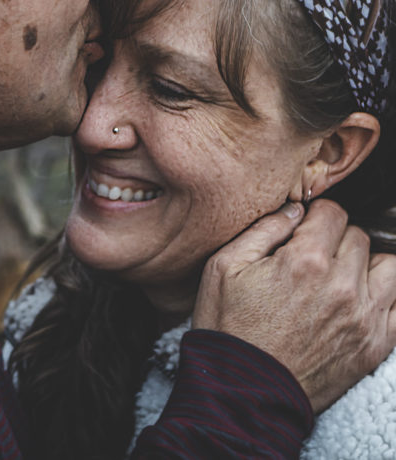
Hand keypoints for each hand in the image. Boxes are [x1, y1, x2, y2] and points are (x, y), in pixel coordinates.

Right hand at [192, 199, 395, 411]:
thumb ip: (262, 230)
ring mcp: (364, 317)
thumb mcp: (222, 268)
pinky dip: (385, 298)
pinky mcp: (375, 345)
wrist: (243, 391)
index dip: (314, 216)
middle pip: (359, 237)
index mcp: (304, 262)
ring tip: (341, 278)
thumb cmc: (228, 329)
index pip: (333, 213)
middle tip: (312, 258)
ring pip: (389, 267)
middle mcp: (342, 286)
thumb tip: (293, 210)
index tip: (303, 230)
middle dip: (336, 240)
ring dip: (367, 266)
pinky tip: (358, 302)